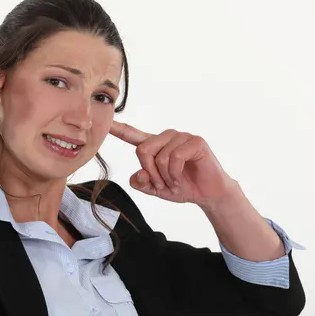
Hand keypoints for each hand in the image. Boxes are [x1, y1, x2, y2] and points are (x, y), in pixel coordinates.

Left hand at [109, 121, 238, 205]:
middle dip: (150, 172)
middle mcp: (166, 137)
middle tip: (161, 184)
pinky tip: (180, 179)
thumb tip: (139, 174)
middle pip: (142, 150)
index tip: (106, 122)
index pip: (132, 134)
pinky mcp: (195, 141)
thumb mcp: (155, 189)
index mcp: (155, 145)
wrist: (208, 193)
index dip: (119, 129)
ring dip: (165, 176)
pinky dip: (175, 174)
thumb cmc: (182, 186)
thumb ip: (142, 182)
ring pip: (159, 156)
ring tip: (174, 182)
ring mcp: (181, 137)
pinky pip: (175, 157)